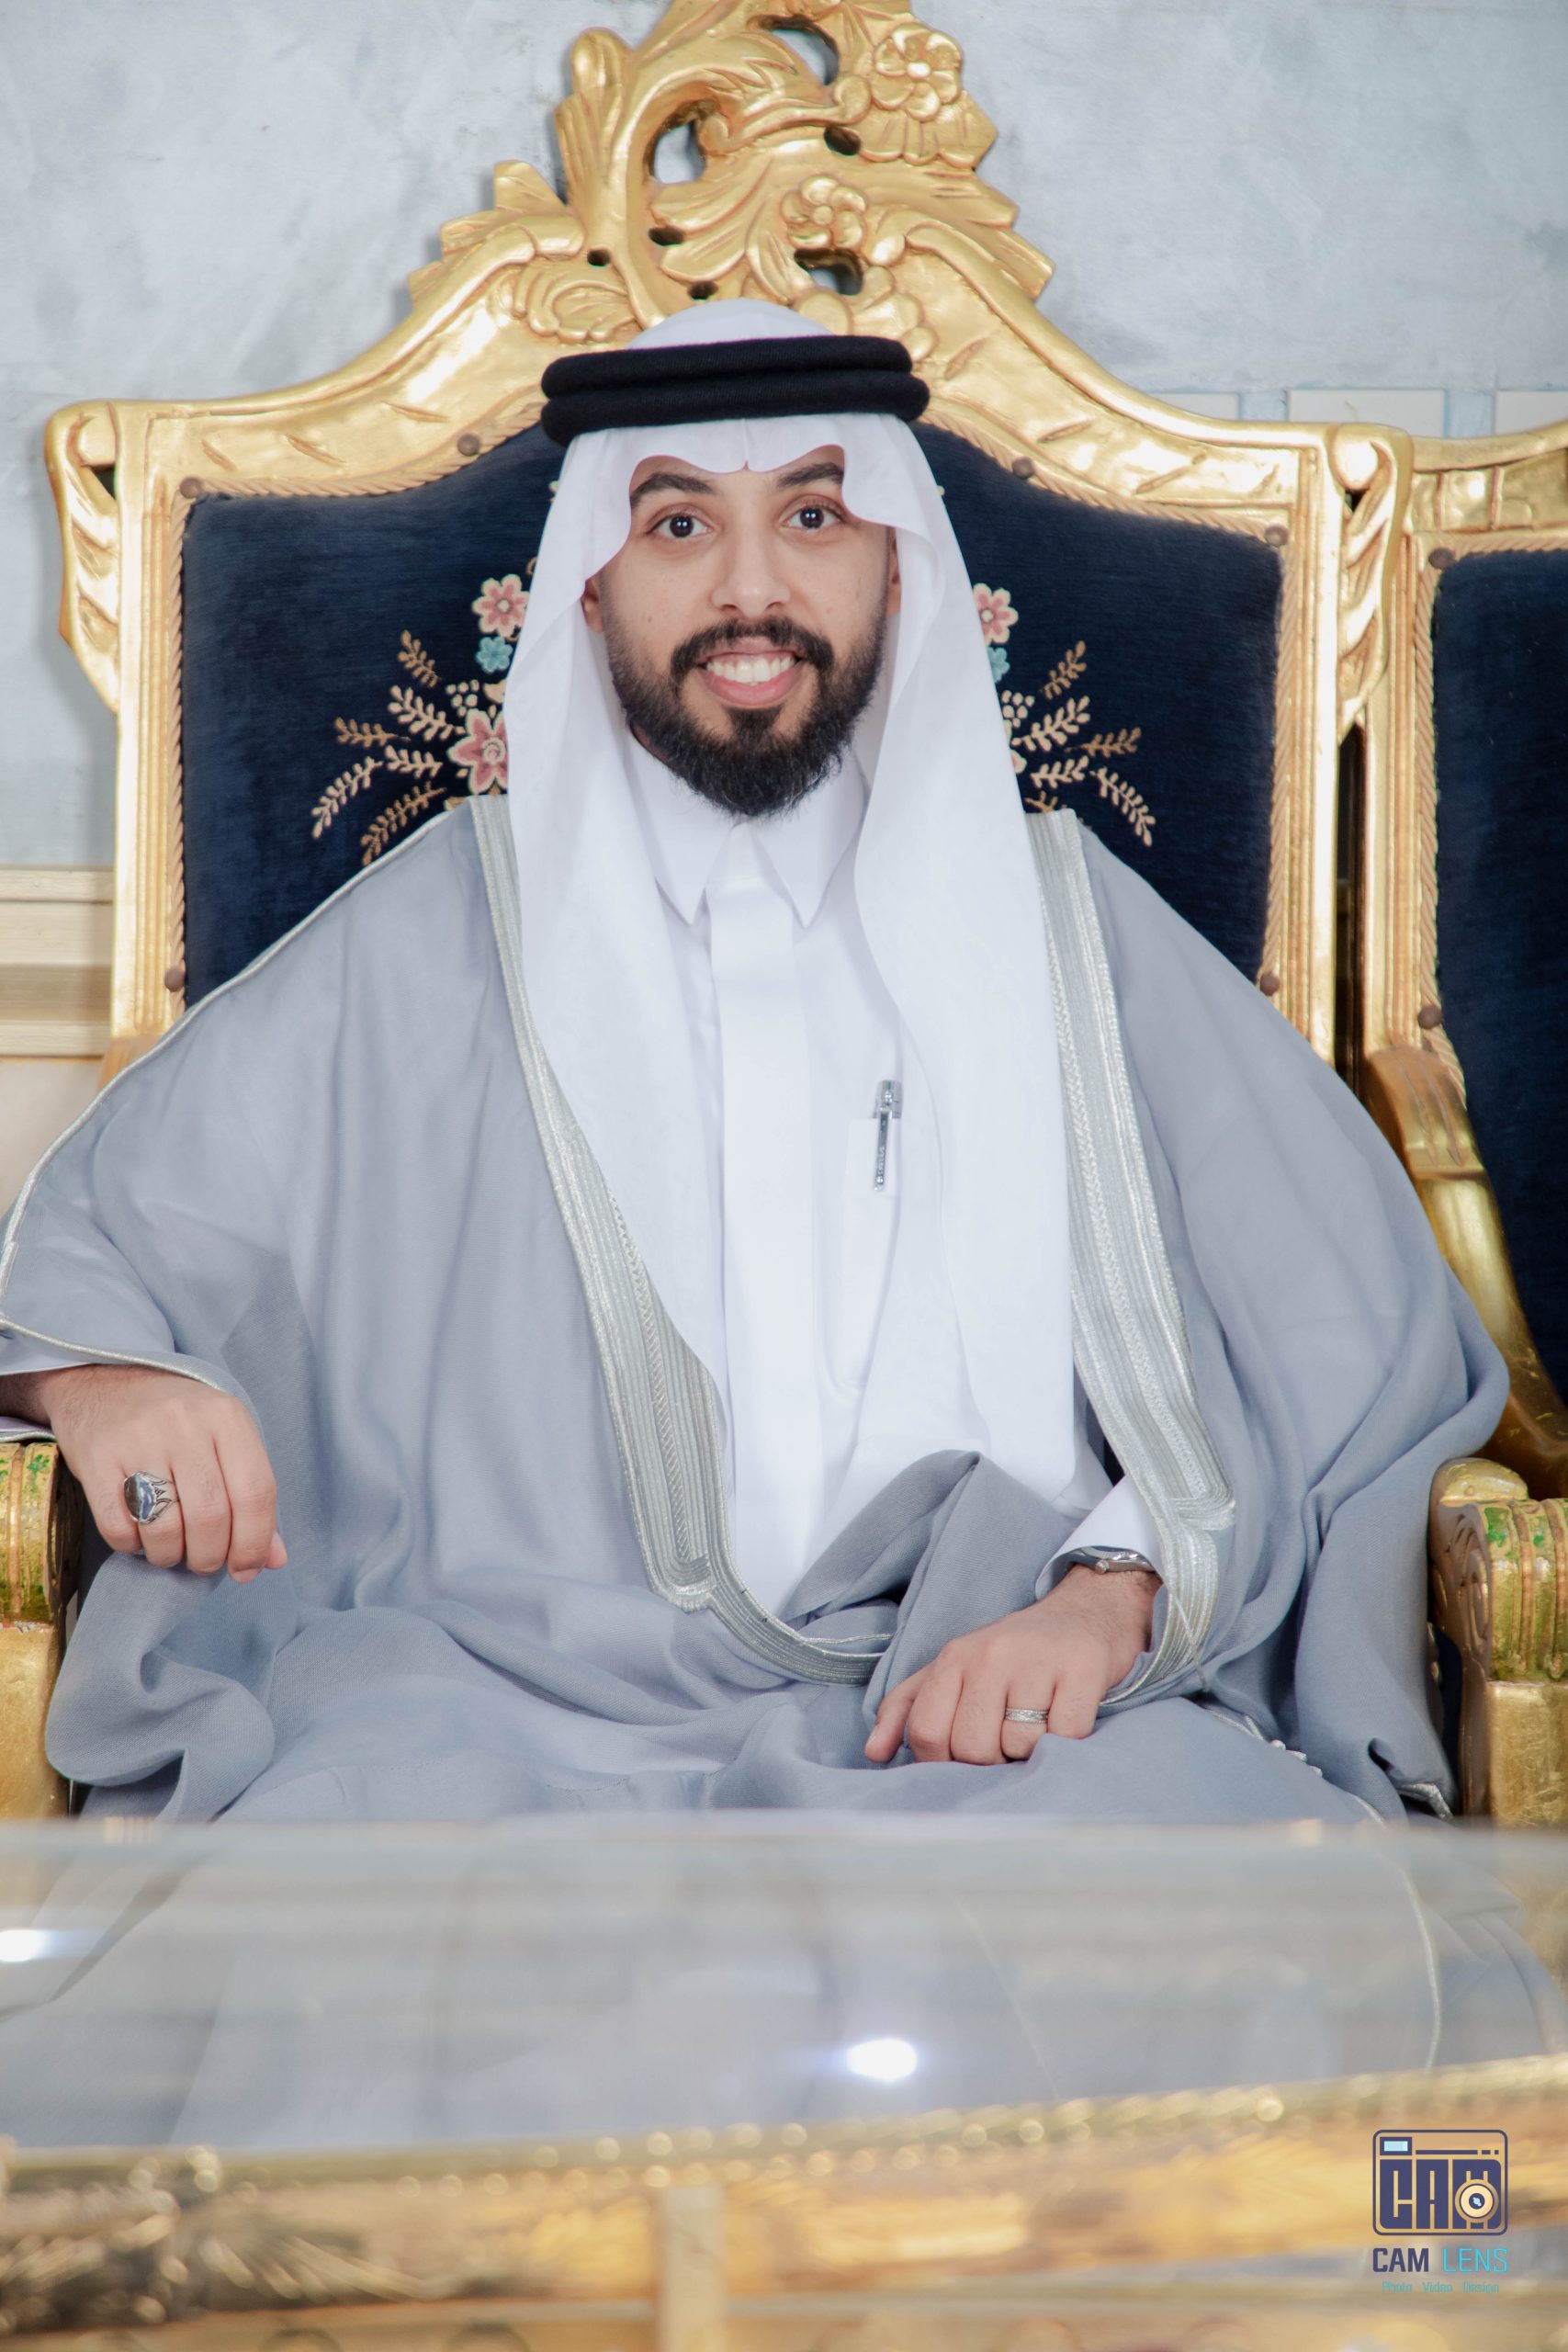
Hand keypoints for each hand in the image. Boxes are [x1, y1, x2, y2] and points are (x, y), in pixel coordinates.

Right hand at [3, 1364, 285, 1581]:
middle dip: (210, 1557)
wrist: (105, 1376)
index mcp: (227, 1417)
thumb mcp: (224, 1438)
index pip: (256, 1492)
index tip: (247, 1568)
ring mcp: (138, 1439)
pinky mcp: (96, 1457)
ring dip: (170, 1556)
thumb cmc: (177, 1417)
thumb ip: (251, 1494)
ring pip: (164, 1528)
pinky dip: (132, 1545)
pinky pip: (118, 1527)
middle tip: (204, 1561)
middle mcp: (185, 1424)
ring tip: (170, 1549)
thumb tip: (272, 1559)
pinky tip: (138, 1534)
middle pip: (211, 1517)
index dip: (255, 1542)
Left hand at [863, 1563, 1158, 1765]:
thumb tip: (874, 1753)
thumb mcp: (953, 1670)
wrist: (1084, 1613)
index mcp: (954, 1657)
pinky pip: (1065, 1736)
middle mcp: (990, 1654)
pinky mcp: (1082, 1670)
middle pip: (971, 1748)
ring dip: (1029, 1751)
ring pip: (1018, 1746)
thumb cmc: (1011, 1655)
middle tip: (1005, 1740)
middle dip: (989, 1760)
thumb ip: (907, 1708)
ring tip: (1037, 1723)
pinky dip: (1066, 1741)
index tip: (962, 1758)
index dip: (941, 1762)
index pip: (926, 1732)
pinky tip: (1064, 1718)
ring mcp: (1036, 1660)